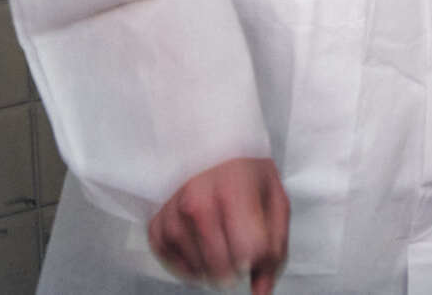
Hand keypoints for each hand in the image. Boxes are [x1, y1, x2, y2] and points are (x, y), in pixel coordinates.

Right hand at [147, 157, 288, 293]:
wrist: (208, 150)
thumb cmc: (247, 176)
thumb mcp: (274, 200)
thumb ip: (276, 247)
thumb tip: (262, 291)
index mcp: (234, 189)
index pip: (249, 249)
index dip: (258, 260)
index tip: (258, 252)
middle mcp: (197, 202)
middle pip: (222, 266)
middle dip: (238, 269)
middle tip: (241, 252)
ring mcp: (172, 215)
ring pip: (198, 270)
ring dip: (215, 269)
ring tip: (223, 243)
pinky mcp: (156, 227)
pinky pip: (173, 266)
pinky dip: (191, 267)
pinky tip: (202, 250)